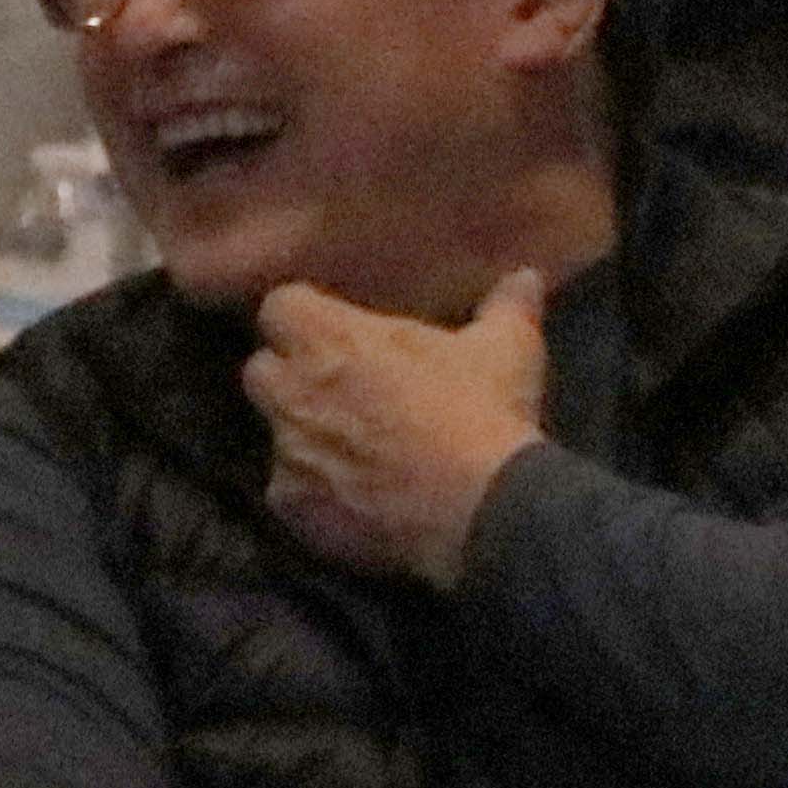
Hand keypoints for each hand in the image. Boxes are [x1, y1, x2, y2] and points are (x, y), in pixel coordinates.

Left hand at [246, 269, 552, 582]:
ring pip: (273, 433)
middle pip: (260, 368)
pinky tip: (353, 497)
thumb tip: (527, 276)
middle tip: (335, 387)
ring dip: (302, 434)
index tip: (335, 331)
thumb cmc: (484, 412)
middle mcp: (294, 390)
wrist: (481, 510)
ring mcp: (288, 453)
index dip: (304, 318)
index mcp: (332, 338)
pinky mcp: (295, 508)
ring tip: (348, 447)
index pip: (280, 306)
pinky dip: (314, 492)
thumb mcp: (508, 347)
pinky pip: (289, 492)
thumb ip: (507, 305)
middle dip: (289, 374)